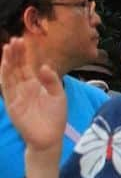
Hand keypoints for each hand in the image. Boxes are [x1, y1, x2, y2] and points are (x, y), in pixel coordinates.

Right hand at [0, 37, 66, 152]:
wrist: (50, 137)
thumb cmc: (55, 117)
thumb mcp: (59, 96)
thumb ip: (52, 81)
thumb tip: (45, 66)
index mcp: (35, 84)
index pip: (27, 65)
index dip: (24, 54)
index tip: (24, 40)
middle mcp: (23, 87)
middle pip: (16, 66)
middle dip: (15, 53)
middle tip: (15, 40)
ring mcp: (16, 94)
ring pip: (9, 74)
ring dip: (7, 61)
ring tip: (8, 47)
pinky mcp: (11, 103)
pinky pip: (6, 87)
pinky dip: (5, 75)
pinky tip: (5, 64)